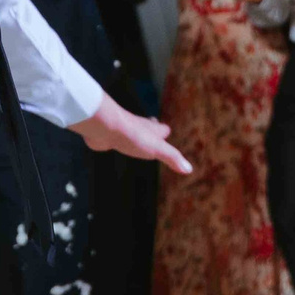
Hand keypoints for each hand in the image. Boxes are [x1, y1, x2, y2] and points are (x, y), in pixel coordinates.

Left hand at [70, 93, 190, 174]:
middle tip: (152, 133)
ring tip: (134, 140)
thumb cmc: (132, 136)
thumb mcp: (156, 149)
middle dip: (150, 130)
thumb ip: (172, 158)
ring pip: (130, 132)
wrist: (105, 125)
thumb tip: (189, 169)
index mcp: (150, 130)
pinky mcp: (108, 135)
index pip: (161, 129)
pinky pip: (113, 137)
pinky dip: (116, 139)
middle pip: (146, 127)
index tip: (166, 132)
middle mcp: (137, 127)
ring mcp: (122, 130)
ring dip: (134, 135)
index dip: (164, 132)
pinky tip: (113, 142)